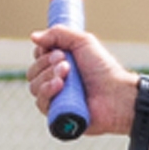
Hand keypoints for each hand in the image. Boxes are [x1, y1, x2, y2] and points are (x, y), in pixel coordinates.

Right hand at [27, 22, 136, 136]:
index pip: (37, 58)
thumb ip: (58, 34)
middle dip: (46, 64)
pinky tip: (60, 86)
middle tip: (66, 62)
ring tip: (67, 74)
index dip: (42, 53)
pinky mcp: (57, 115)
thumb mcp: (82, 42)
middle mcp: (55, 82)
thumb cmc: (103, 69)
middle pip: (32, 72)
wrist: (116, 93)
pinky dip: (47, 92)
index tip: (58, 51)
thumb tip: (33, 36)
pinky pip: (40, 104)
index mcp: (59, 65)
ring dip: (48, 76)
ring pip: (34, 87)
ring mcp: (55, 99)